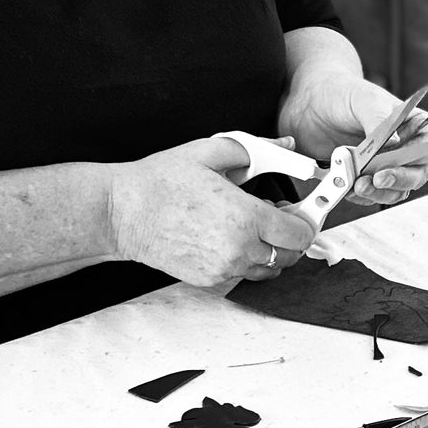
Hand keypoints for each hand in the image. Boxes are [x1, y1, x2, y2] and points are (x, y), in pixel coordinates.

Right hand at [106, 135, 316, 289]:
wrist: (123, 213)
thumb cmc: (160, 182)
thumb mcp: (210, 151)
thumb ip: (256, 150)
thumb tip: (286, 147)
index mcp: (244, 217)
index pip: (299, 233)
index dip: (304, 220)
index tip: (300, 210)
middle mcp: (238, 249)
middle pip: (290, 255)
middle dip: (290, 236)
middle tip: (278, 215)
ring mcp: (223, 268)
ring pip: (269, 269)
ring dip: (270, 250)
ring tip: (251, 225)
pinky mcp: (209, 279)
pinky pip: (243, 274)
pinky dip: (246, 260)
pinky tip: (230, 236)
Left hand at [280, 71, 427, 201]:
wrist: (310, 105)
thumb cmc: (342, 94)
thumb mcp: (363, 99)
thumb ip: (379, 119)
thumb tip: (395, 143)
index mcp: (412, 122)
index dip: (425, 154)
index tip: (405, 158)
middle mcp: (404, 147)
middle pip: (418, 173)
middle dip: (399, 179)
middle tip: (379, 177)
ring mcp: (385, 165)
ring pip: (397, 191)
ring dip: (380, 192)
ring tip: (359, 184)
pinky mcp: (366, 179)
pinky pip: (373, 196)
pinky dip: (361, 196)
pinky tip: (347, 186)